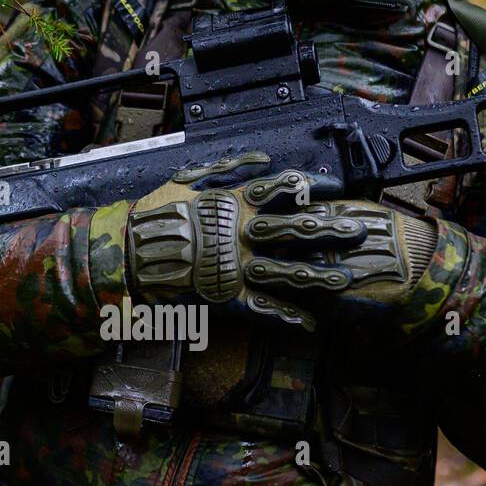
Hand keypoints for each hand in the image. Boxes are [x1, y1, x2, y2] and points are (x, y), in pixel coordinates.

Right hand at [126, 153, 439, 330]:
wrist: (127, 252)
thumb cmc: (156, 213)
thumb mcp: (188, 178)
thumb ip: (228, 168)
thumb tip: (263, 161)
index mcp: (234, 203)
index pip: (280, 190)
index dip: (310, 189)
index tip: (334, 188)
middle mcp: (242, 234)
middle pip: (294, 230)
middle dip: (328, 230)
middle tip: (358, 229)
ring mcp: (237, 267)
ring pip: (286, 271)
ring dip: (318, 276)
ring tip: (346, 281)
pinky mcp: (227, 296)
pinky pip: (262, 308)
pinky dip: (286, 317)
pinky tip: (309, 324)